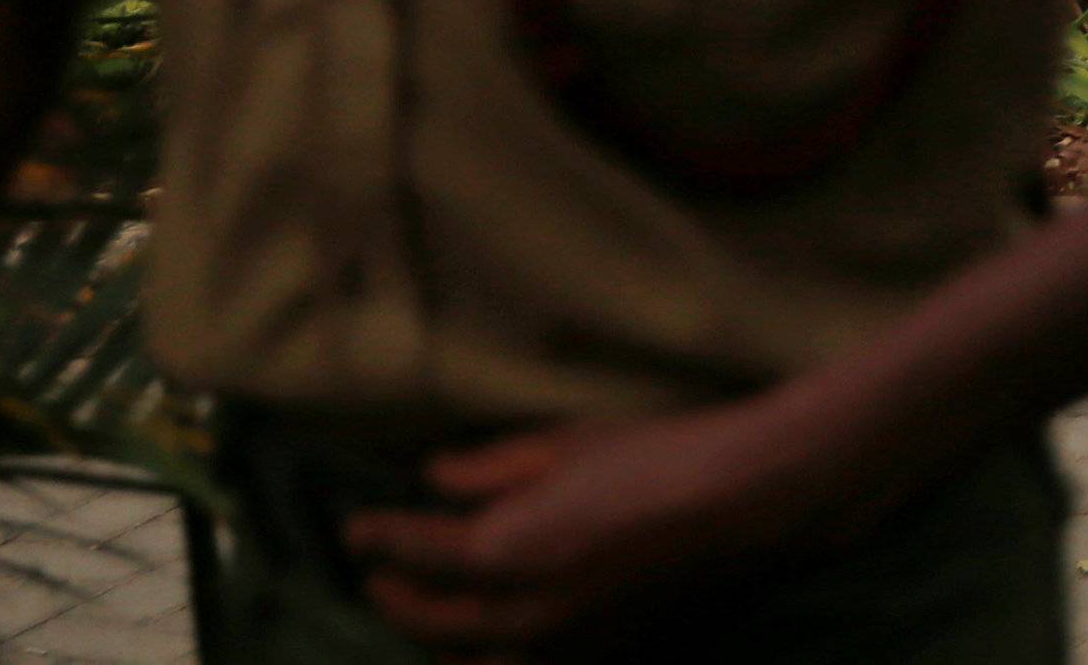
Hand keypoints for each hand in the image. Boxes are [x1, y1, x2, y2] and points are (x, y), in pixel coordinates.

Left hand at [345, 402, 819, 658]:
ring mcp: (563, 646)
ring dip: (432, 642)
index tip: (353, 526)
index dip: (381, 538)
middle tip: (371, 569)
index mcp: (511, 552)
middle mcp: (526, 615)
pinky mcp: (596, 655)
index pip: (421, 552)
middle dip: (394, 596)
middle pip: (434, 621)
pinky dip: (484, 663)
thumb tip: (434, 478)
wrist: (734, 506)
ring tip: (415, 611)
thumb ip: (489, 469)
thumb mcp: (561, 444)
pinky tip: (476, 647)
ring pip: (471, 664)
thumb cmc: (648, 456)